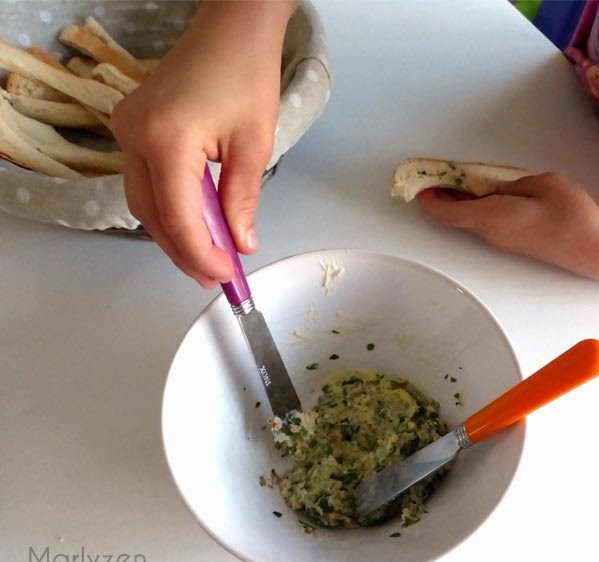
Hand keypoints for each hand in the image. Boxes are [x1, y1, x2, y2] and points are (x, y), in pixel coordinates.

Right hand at [112, 1, 295, 287]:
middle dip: (184, 251)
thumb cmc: (246, 75)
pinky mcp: (132, 127)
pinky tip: (196, 223)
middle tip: (216, 275)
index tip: (226, 275)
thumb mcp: (254, 145)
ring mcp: (127, 130)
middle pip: (152, 215)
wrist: (230, 31)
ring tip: (209, 257)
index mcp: (166, 140)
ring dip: (175, 233)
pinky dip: (169, 207)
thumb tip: (241, 244)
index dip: (201, 254)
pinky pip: (145, 181)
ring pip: (144, 202)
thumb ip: (242, 201)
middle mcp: (134, 136)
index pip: (178, 217)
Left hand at [417, 172, 598, 291]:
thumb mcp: (542, 184)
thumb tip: (494, 188)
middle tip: (433, 179)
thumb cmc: (573, 214)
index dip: (431, 200)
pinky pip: (486, 223)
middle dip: (441, 198)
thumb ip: (512, 184)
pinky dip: (475, 208)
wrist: (596, 250)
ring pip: (470, 220)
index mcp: (493, 217)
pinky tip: (481, 194)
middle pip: (456, 217)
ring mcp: (503, 240)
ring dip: (458, 203)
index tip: (419, 187)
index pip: (450, 211)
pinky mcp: (515, 243)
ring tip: (454, 181)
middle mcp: (492, 233)